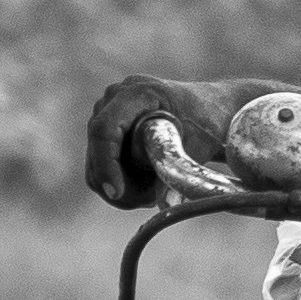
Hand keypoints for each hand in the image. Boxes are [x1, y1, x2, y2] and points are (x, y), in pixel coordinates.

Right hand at [84, 70, 226, 209]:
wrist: (205, 108)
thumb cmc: (205, 122)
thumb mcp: (197, 146)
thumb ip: (177, 172)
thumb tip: (165, 206)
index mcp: (137, 93)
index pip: (104, 130)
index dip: (106, 164)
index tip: (117, 193)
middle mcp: (113, 99)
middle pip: (96, 151)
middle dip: (120, 183)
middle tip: (151, 199)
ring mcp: (104, 113)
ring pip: (95, 166)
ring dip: (122, 187)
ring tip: (156, 187)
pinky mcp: (104, 131)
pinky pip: (98, 168)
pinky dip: (120, 184)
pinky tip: (148, 183)